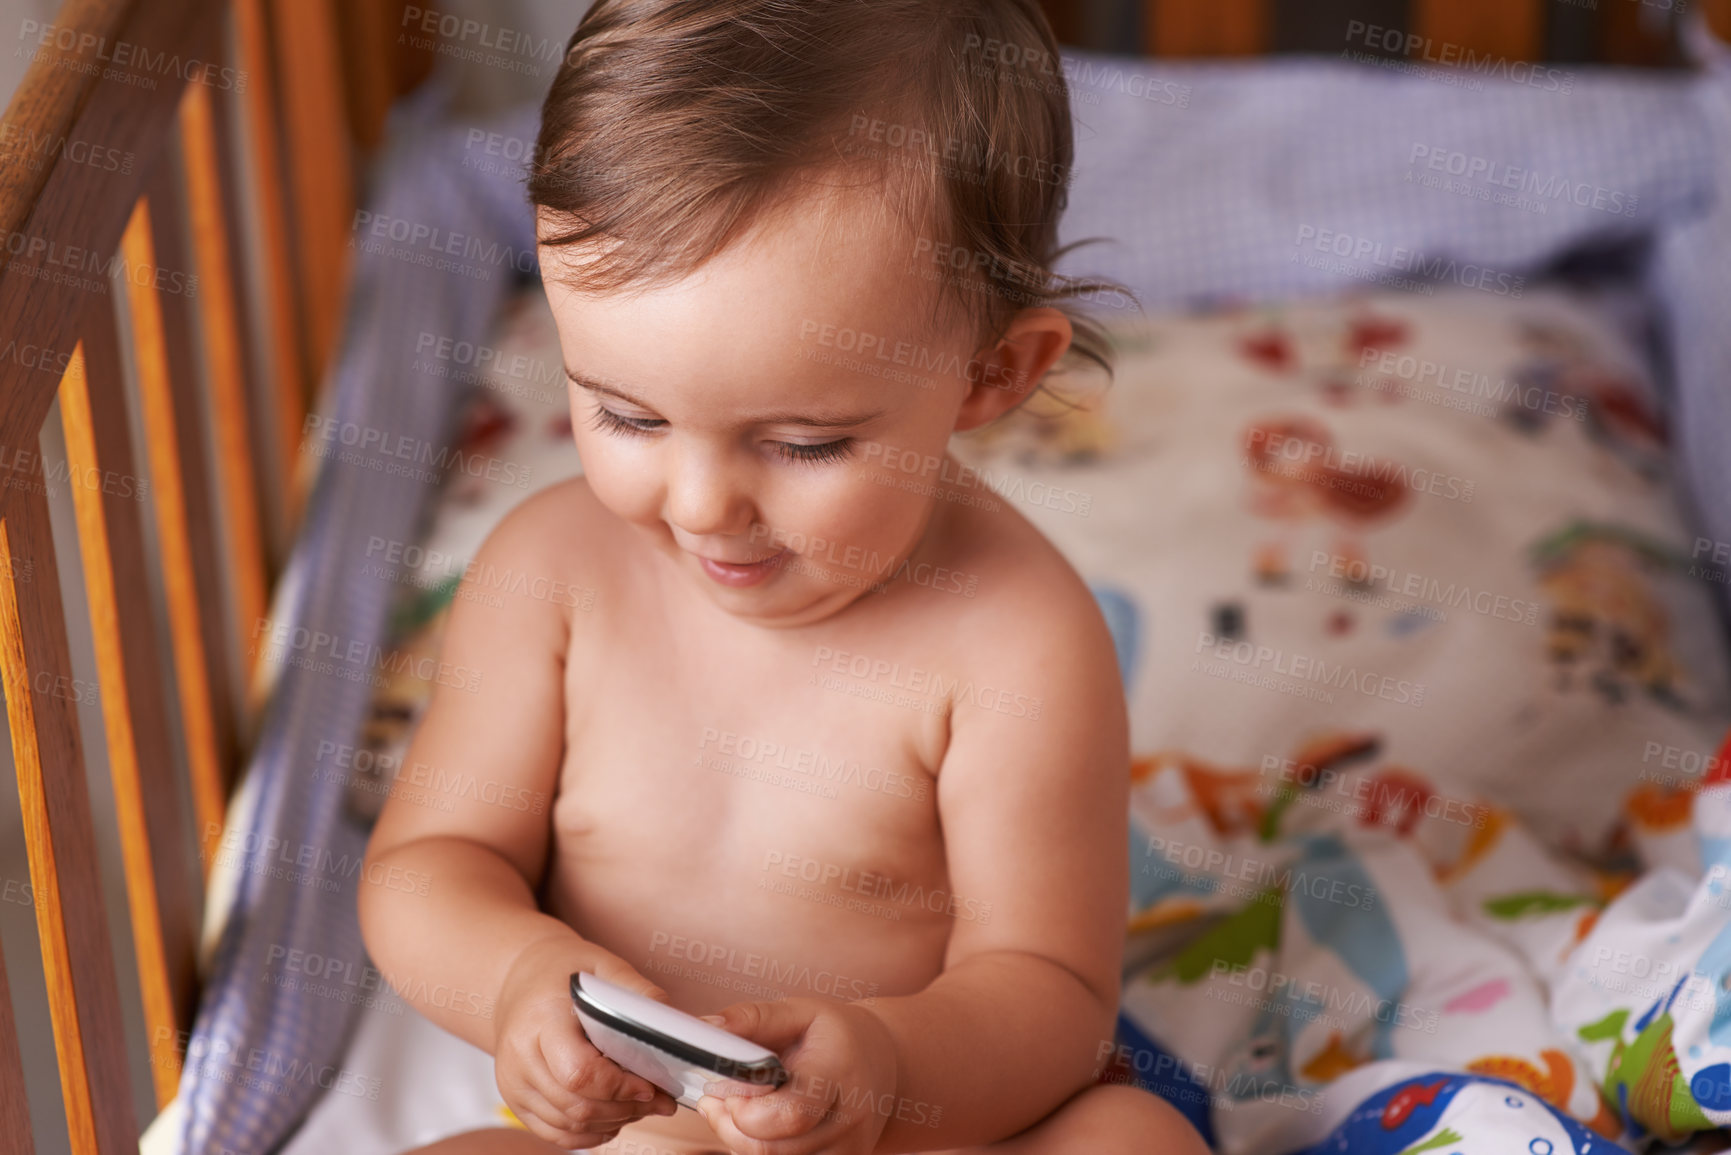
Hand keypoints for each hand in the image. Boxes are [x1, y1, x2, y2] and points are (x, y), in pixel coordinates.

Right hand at [492, 937, 679, 1147]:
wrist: (521, 978)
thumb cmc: (565, 970)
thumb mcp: (604, 968)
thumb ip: (640, 995)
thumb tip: (680, 1024)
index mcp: (540, 1019)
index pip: (579, 1072)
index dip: (620, 1087)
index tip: (651, 1085)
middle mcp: (519, 1057)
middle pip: (576, 1105)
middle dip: (626, 1108)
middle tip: (661, 1100)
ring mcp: (513, 1083)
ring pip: (569, 1124)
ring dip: (613, 1121)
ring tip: (643, 1105)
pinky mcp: (516, 1101)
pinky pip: (556, 1133)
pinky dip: (590, 1132)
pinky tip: (615, 1115)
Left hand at [695, 998, 898, 1154]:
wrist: (884, 1063)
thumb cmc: (836, 1036)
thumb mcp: (800, 1012)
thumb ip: (751, 1018)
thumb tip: (706, 1028)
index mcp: (838, 1073)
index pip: (790, 1111)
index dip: (745, 1109)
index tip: (724, 1086)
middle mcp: (848, 1120)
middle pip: (772, 1148)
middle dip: (729, 1127)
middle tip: (715, 1100)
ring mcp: (846, 1150)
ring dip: (738, 1141)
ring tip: (735, 1110)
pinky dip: (759, 1151)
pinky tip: (757, 1128)